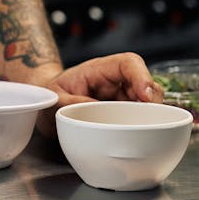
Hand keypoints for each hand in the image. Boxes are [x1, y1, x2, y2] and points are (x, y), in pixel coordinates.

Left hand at [36, 52, 163, 136]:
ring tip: (139, 130)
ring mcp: (121, 98)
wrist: (46, 105)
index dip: (142, 76)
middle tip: (148, 120)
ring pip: (147, 103)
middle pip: (145, 84)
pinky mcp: (123, 114)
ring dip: (148, 116)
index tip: (146, 96)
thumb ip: (71, 101)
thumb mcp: (54, 97)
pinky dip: (141, 126)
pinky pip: (138, 118)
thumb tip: (93, 109)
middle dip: (152, 101)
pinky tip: (136, 136)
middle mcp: (115, 81)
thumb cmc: (52, 95)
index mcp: (99, 69)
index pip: (128, 63)